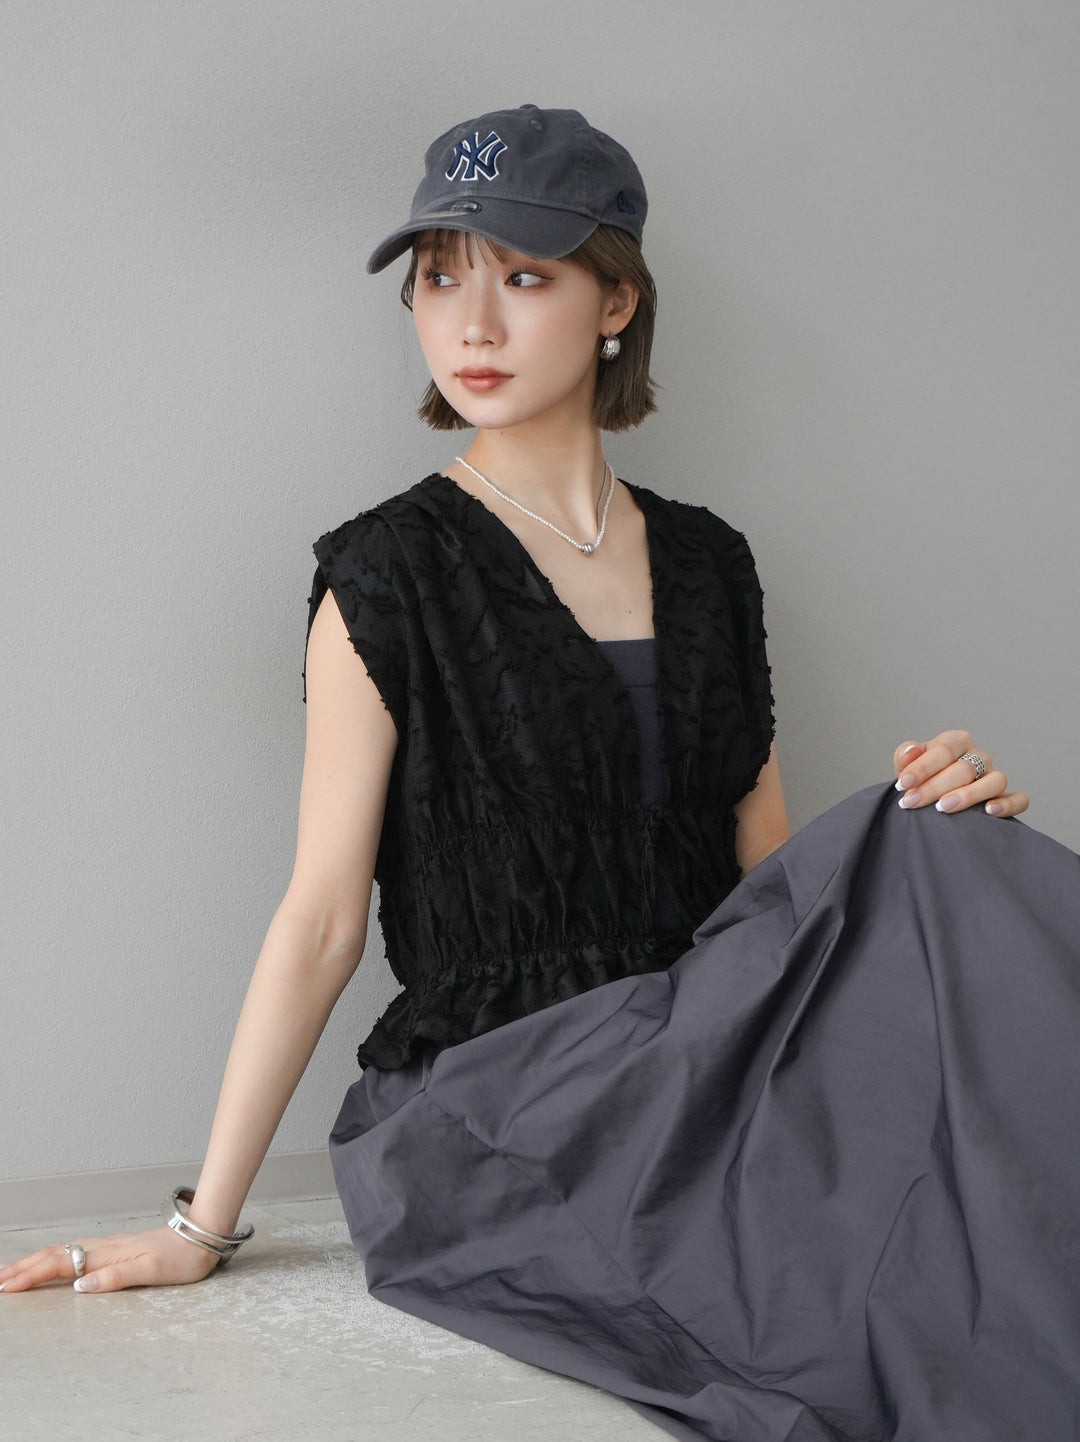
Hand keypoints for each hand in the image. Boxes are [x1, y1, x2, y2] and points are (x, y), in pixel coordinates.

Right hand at [0, 1224, 221, 1293]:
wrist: (203, 1235)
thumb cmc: (182, 1257)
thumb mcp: (152, 1271)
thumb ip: (117, 1277)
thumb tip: (80, 1285)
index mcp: (108, 1254)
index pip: (61, 1263)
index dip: (32, 1275)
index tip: (7, 1285)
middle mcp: (104, 1247)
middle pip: (55, 1255)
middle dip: (24, 1268)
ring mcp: (108, 1246)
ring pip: (63, 1251)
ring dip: (35, 1261)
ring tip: (12, 1271)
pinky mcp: (116, 1249)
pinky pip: (75, 1251)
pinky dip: (54, 1257)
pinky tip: (50, 1261)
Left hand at [893, 731, 1028, 818]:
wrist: (928, 798)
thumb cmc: (919, 779)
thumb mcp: (906, 765)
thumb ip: (905, 756)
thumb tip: (910, 753)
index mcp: (956, 741)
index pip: (944, 750)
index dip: (922, 767)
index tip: (904, 784)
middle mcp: (978, 756)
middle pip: (965, 769)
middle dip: (935, 787)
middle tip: (912, 801)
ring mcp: (994, 776)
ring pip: (995, 781)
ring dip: (969, 795)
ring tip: (944, 807)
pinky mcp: (1006, 796)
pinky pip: (1019, 799)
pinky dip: (1007, 805)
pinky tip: (988, 812)